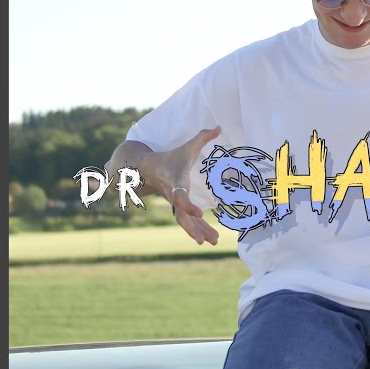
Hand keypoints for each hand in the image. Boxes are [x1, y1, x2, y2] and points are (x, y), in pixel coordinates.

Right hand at [109, 126, 222, 244]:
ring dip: (199, 231)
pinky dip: (199, 229)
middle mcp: (174, 195)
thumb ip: (203, 136)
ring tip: (212, 241)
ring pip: (185, 222)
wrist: (150, 169)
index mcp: (175, 181)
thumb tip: (219, 127)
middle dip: (192, 227)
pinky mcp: (179, 208)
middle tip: (203, 240)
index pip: (180, 195)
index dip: (187, 204)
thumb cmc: (172, 157)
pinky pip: (188, 221)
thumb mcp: (187, 146)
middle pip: (180, 215)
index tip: (198, 212)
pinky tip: (211, 238)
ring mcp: (175, 204)